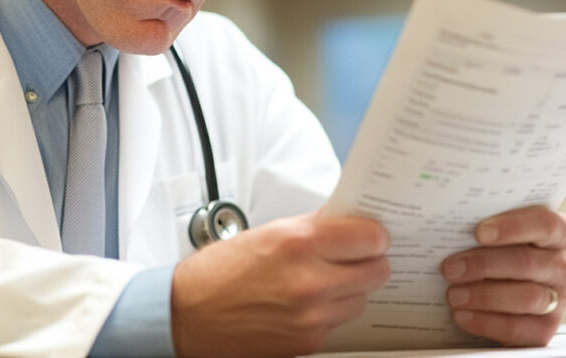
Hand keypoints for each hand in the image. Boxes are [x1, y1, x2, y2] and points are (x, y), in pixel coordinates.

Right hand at [170, 212, 389, 357]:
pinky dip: (331, 310)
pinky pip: (340, 322)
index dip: (373, 234)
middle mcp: (311, 281)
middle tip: (353, 255)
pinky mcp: (308, 343)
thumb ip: (314, 226)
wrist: (187, 314)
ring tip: (324, 278)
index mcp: (301, 243)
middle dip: (368, 260)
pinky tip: (308, 300)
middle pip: (378, 270)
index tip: (369, 234)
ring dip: (351, 288)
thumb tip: (349, 223)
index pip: (372, 238)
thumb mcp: (269, 231)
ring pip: (362, 298)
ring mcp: (311, 317)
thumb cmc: (219, 271)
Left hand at [440, 206, 565, 346]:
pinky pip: (518, 329)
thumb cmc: (498, 250)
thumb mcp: (498, 232)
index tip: (479, 232)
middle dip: (484, 265)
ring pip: (526, 297)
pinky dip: (486, 322)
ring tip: (454, 294)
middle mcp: (564, 265)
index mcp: (558, 232)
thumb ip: (486, 226)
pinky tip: (463, 314)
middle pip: (527, 263)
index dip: (512, 227)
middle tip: (451, 268)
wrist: (505, 286)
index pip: (544, 224)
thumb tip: (450, 226)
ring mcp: (558, 299)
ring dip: (484, 296)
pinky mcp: (545, 329)